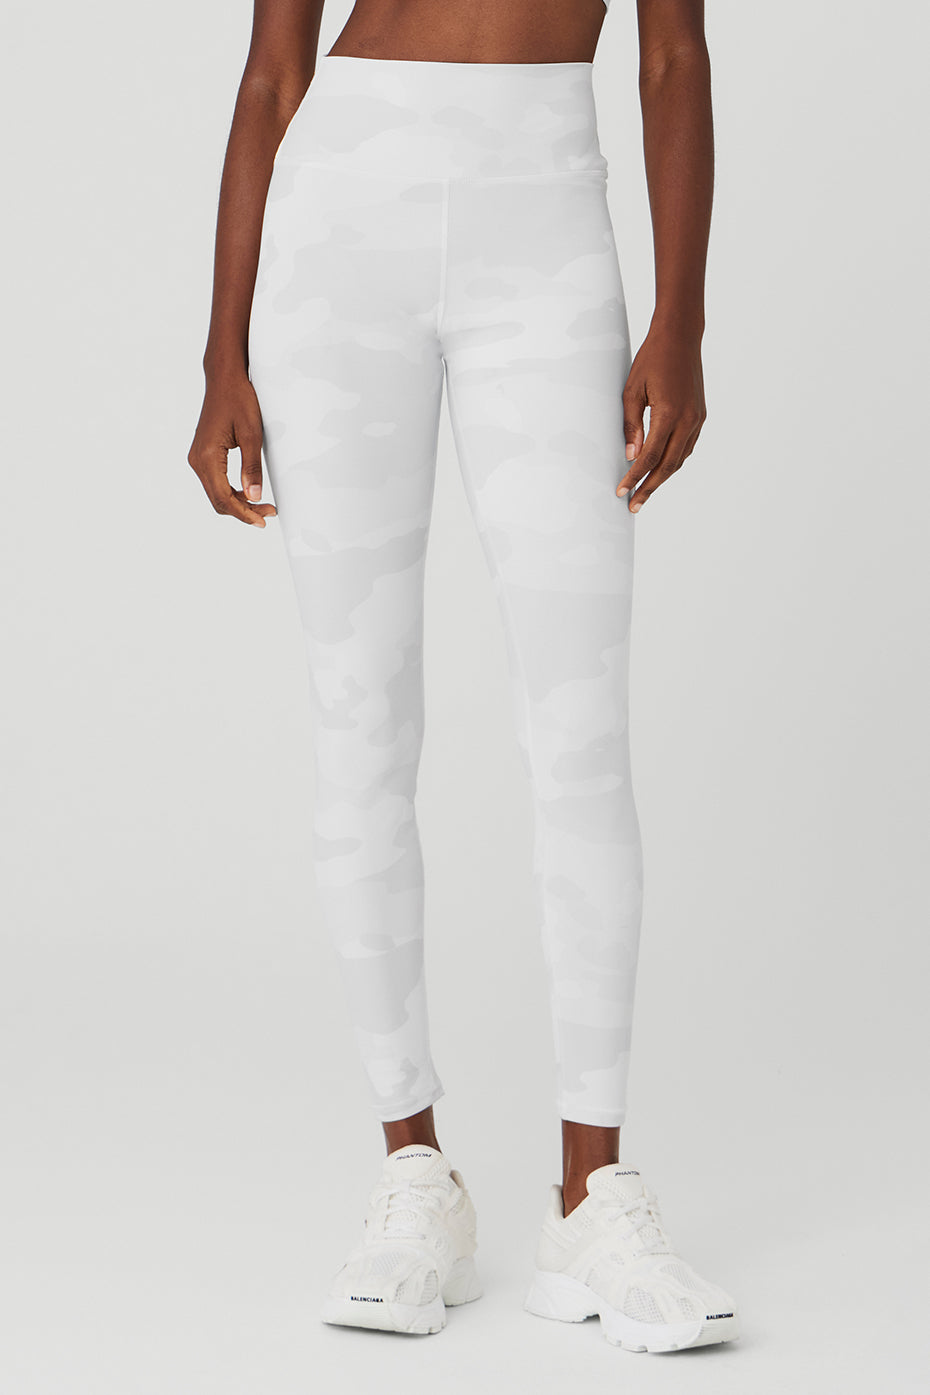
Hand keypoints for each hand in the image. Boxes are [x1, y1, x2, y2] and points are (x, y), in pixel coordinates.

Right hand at [188, 369, 277, 527]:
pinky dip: (232, 491)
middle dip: (243, 511)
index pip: (223, 497)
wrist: (225, 379)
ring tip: (263, 505)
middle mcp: (197, 459)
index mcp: (207, 456)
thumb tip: (254, 496)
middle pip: (218, 500)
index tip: (263, 520)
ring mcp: (198, 457)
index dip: (243, 513)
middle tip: (268, 514)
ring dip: (238, 503)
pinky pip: (215, 481)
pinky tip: (249, 493)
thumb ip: (252, 467)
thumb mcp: (252, 434)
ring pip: (216, 492)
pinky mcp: (203, 454)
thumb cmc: (239, 400)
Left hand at [616, 322, 706, 512]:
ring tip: (644, 491)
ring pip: (680, 459)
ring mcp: (697, 418)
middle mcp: (688, 419)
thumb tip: (631, 456)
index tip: (621, 491)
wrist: (680, 336)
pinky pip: (687, 446)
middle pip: (668, 466)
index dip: (634, 477)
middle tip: (634, 505)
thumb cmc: (652, 359)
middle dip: (649, 488)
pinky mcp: (700, 415)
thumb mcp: (632, 390)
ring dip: (662, 477)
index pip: (650, 457)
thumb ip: (631, 426)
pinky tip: (661, 468)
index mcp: (669, 413)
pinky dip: (673, 461)